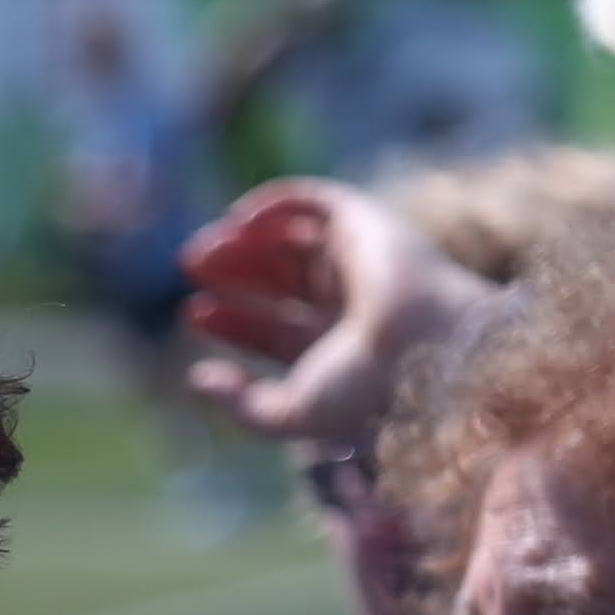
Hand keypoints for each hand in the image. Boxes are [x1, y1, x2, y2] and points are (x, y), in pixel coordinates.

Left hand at [178, 178, 496, 446]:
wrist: (424, 347)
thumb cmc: (363, 389)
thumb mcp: (290, 414)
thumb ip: (240, 403)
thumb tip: (196, 379)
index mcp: (336, 348)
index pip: (275, 327)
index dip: (233, 319)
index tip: (196, 311)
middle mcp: (348, 302)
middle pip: (278, 278)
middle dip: (233, 269)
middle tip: (190, 265)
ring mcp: (357, 260)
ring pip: (290, 237)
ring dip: (243, 239)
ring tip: (203, 251)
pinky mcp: (363, 222)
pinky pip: (313, 200)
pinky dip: (271, 204)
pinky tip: (236, 222)